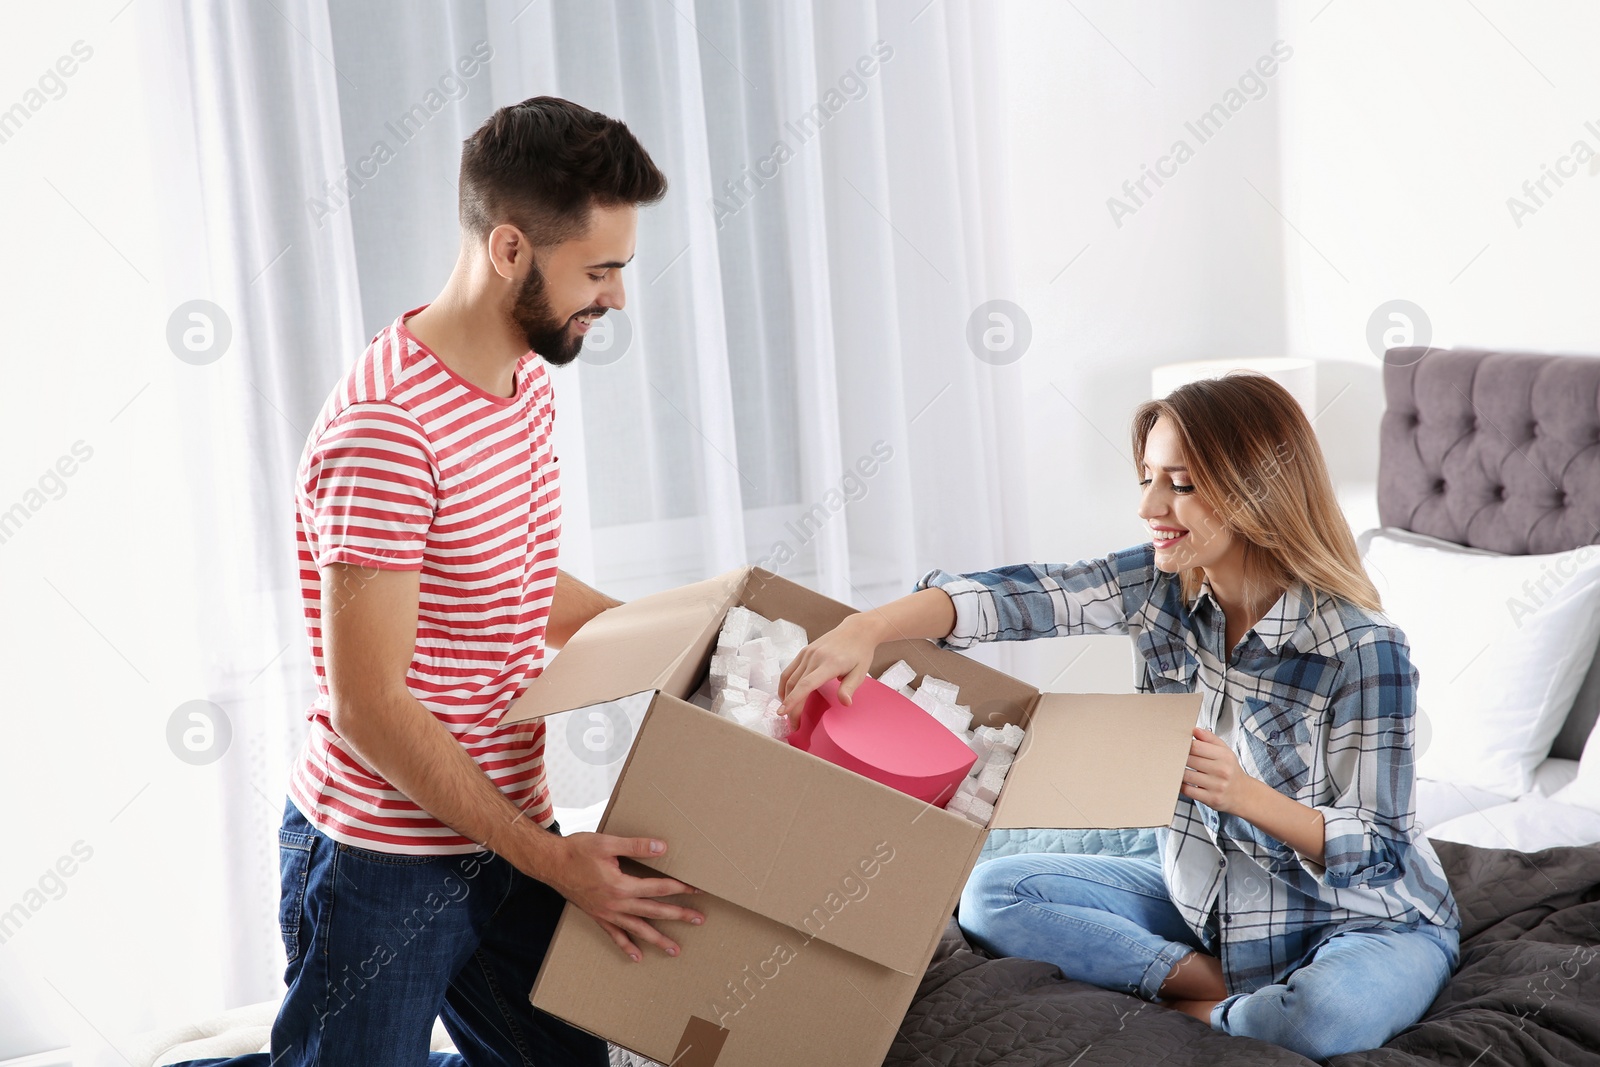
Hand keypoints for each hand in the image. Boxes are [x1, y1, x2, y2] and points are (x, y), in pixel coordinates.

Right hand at [545, 832, 703, 962]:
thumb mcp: (607, 843)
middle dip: (678, 915)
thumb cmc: (577, 851)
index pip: (657, 888)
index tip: (696, 888)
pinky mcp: (597, 916)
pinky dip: (626, 946)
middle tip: (699, 920)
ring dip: (658, 939)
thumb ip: (636, 846)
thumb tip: (662, 847)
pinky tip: (637, 956)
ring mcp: (606, 913)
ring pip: (637, 929)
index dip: (679, 888)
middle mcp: (616, 904)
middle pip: (654, 912)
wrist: (550, 864)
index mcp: (621, 886)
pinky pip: (614, 935)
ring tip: (675, 950)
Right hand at [777, 614, 881, 723]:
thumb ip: (850, 688)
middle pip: (795, 685)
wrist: (857, 630)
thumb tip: (845, 703)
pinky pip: (790, 670)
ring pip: (789, 678)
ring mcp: (807, 653)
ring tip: (788, 713)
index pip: (806, 684)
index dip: (793, 700)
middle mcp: (815, 657)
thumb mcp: (860, 672)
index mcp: (829, 663)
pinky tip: (786, 695)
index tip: (783, 713)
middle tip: (793, 726)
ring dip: (785, 697)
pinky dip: (785, 684)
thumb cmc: (860, 653)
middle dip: (790, 707)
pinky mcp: (804, 651)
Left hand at [1180, 727, 1258, 814]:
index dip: (1184, 745)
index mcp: (1224, 756)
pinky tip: (1183, 781)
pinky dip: (1181, 785)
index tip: (1179, 745)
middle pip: (1190, 760)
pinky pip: (1187, 790)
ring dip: (1178, 771)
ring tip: (1177, 768)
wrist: (1242, 794)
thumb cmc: (1230, 770)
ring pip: (1186, 775)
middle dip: (1179, 758)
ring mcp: (1216, 786)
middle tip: (1174, 756)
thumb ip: (1209, 738)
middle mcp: (1222, 770)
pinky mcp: (1211, 799)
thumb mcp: (1225, 751)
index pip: (1196, 746)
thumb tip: (1194, 730)